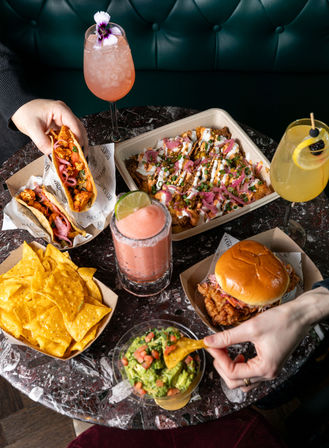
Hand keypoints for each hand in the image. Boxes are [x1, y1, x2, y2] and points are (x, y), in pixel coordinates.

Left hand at [11, 99, 87, 154]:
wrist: (17, 108)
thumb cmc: (24, 112)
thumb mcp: (32, 128)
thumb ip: (42, 142)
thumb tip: (53, 154)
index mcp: (61, 110)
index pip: (75, 125)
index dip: (79, 139)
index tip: (79, 152)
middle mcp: (65, 114)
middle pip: (80, 130)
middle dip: (81, 144)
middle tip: (82, 158)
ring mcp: (64, 119)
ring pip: (76, 133)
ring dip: (77, 145)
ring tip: (78, 158)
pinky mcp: (60, 125)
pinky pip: (69, 135)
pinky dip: (70, 144)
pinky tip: (70, 153)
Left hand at [204, 287, 328, 391]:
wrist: (300, 316)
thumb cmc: (280, 321)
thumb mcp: (250, 328)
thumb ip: (227, 337)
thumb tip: (208, 342)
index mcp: (264, 369)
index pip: (232, 372)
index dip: (218, 358)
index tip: (211, 344)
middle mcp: (268, 374)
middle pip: (235, 382)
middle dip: (222, 365)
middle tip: (216, 347)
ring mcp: (270, 371)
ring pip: (242, 381)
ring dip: (230, 368)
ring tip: (225, 351)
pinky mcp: (270, 365)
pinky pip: (250, 374)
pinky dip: (239, 366)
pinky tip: (237, 353)